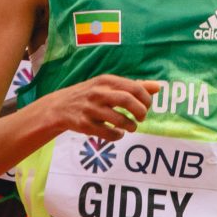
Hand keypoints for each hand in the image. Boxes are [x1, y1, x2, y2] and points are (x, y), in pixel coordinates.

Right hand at [41, 76, 156, 141]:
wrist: (59, 107)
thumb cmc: (90, 95)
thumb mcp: (108, 86)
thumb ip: (133, 86)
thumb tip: (158, 87)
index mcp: (106, 81)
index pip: (134, 88)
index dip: (146, 99)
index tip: (147, 106)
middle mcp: (98, 93)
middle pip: (127, 101)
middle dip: (140, 111)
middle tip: (142, 118)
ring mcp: (90, 109)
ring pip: (118, 119)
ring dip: (130, 126)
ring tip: (131, 127)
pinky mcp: (84, 124)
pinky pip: (107, 133)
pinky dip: (117, 135)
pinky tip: (118, 133)